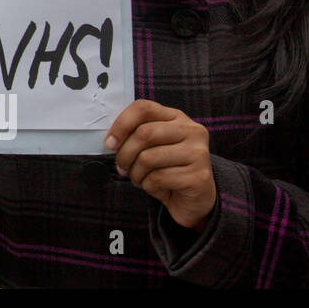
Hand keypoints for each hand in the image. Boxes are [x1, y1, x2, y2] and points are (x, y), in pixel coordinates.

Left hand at [106, 99, 215, 231]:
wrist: (193, 199)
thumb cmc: (167, 169)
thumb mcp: (151, 147)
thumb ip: (135, 135)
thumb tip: (111, 141)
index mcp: (176, 117)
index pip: (143, 108)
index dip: (121, 124)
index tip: (110, 143)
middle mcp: (192, 131)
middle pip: (144, 133)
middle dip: (124, 154)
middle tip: (122, 167)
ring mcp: (198, 153)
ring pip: (148, 158)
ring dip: (135, 173)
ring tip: (139, 178)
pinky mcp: (198, 176)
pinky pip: (158, 178)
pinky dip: (147, 185)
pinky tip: (153, 186)